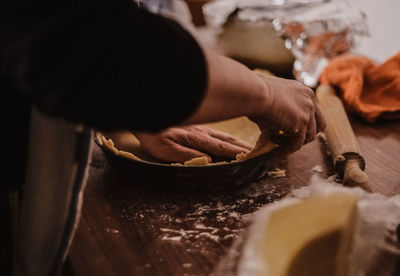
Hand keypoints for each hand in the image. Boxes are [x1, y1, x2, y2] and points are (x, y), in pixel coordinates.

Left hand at [135, 125, 251, 162]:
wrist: (143, 107)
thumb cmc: (150, 132)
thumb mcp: (163, 148)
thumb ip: (184, 154)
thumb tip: (208, 160)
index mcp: (196, 139)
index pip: (221, 149)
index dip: (238, 154)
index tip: (253, 158)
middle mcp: (201, 132)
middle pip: (227, 141)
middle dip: (244, 149)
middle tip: (260, 153)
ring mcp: (199, 128)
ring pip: (223, 136)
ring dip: (238, 143)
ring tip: (251, 148)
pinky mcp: (194, 126)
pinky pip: (216, 133)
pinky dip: (227, 138)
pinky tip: (230, 140)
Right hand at [252, 72, 325, 152]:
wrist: (254, 92)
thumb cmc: (255, 94)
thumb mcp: (272, 102)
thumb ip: (278, 115)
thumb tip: (273, 133)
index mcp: (304, 92)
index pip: (313, 111)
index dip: (304, 124)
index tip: (290, 130)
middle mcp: (310, 101)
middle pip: (320, 125)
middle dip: (307, 135)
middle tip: (290, 140)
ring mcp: (308, 112)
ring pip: (309, 137)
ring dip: (293, 143)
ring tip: (275, 142)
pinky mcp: (302, 124)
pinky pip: (297, 144)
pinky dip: (286, 149)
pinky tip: (274, 148)